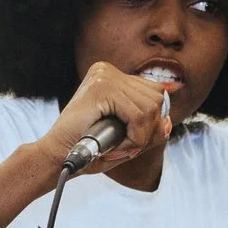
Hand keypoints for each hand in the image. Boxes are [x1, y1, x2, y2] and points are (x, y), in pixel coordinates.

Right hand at [36, 61, 170, 177]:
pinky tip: (117, 146)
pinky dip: (135, 138)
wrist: (59, 156)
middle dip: (148, 129)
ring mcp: (104, 77)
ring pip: (150, 108)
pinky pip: (138, 116)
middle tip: (127, 145)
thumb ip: (149, 128)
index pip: (154, 90)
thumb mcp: (126, 137)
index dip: (151, 119)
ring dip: (141, 136)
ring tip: (119, 146)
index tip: (133, 138)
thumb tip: (168, 122)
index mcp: (111, 75)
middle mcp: (108, 71)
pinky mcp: (101, 90)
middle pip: (156, 97)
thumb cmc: (88, 148)